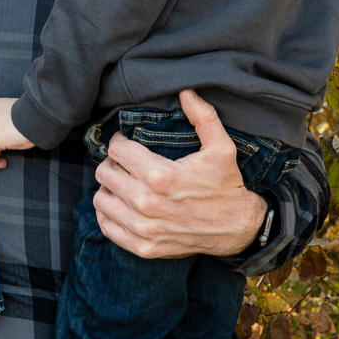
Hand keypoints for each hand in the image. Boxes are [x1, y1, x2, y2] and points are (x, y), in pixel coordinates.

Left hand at [92, 90, 266, 257]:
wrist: (237, 228)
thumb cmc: (226, 185)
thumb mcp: (221, 147)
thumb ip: (203, 117)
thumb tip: (185, 91)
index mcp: (161, 176)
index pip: (118, 150)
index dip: (120, 141)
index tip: (127, 142)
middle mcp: (147, 203)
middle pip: (104, 173)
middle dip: (112, 162)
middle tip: (124, 162)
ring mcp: (143, 228)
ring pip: (101, 199)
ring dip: (108, 188)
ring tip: (122, 182)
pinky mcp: (143, 247)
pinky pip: (108, 227)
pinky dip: (109, 214)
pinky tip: (121, 204)